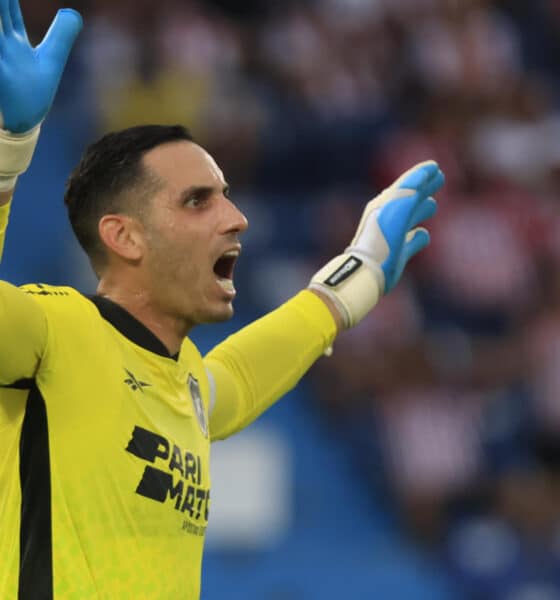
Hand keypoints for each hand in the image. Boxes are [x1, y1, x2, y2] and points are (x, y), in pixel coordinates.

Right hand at [0, 0, 81, 132]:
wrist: (20, 124)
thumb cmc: (32, 92)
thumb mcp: (50, 61)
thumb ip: (61, 36)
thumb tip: (74, 12)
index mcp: (12, 41)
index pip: (8, 9)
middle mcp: (2, 50)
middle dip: (0, 7)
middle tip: (2, 0)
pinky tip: (1, 48)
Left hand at [309, 161, 444, 328]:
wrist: (369, 270)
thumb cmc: (381, 237)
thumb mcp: (397, 208)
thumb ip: (411, 188)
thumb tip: (426, 172)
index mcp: (385, 204)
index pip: (406, 184)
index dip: (420, 174)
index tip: (434, 166)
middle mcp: (388, 217)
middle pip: (410, 198)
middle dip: (424, 187)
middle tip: (440, 178)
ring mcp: (393, 236)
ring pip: (411, 218)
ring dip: (421, 209)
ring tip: (433, 205)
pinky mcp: (398, 254)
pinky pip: (412, 241)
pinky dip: (419, 236)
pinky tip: (424, 235)